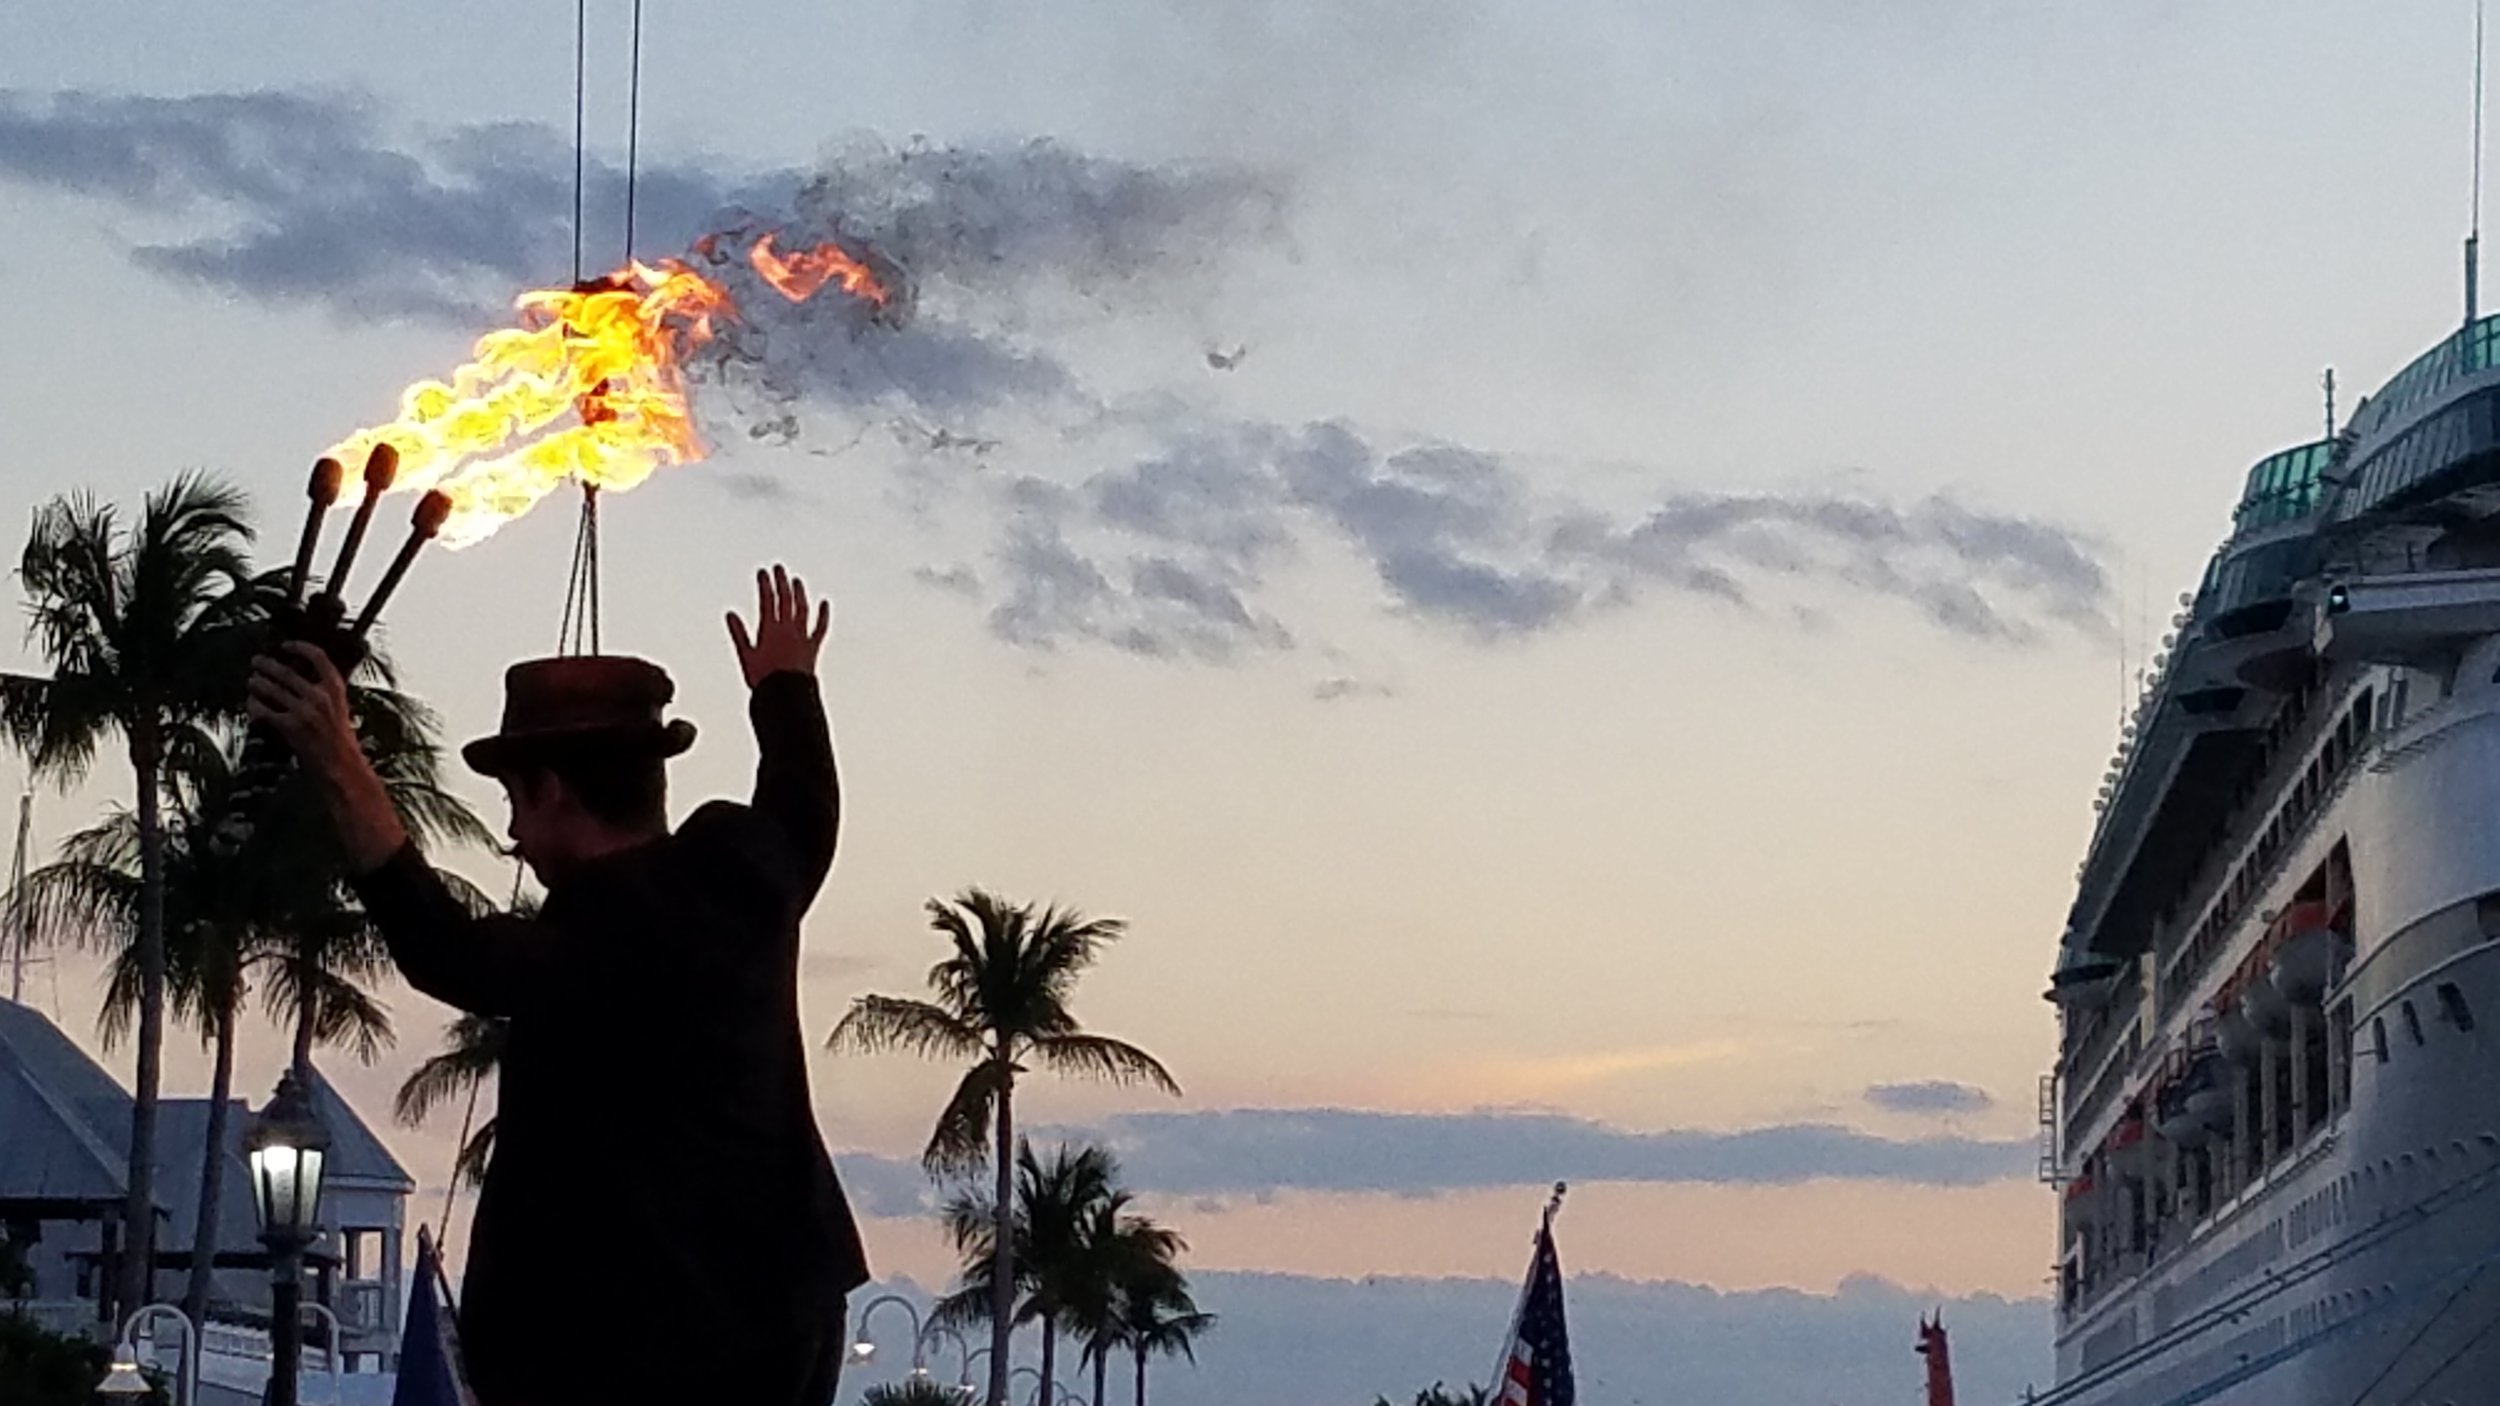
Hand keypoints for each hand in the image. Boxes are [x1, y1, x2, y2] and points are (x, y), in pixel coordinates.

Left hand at [246, 642, 358, 770]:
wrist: (342, 765)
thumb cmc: (339, 738)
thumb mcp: (338, 708)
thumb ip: (323, 691)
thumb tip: (297, 675)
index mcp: (336, 688)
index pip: (318, 656)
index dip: (299, 647)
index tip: (286, 645)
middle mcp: (321, 696)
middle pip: (287, 672)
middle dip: (267, 665)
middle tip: (256, 661)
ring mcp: (305, 711)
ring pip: (271, 689)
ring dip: (257, 683)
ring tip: (251, 681)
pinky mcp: (291, 726)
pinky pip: (264, 710)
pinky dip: (254, 705)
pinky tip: (251, 703)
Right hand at [728, 565, 829, 686]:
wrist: (787, 696)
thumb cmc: (764, 679)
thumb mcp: (746, 656)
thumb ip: (739, 634)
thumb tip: (730, 614)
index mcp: (770, 630)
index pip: (767, 601)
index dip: (765, 585)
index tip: (763, 572)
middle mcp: (788, 629)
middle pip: (785, 600)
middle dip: (782, 583)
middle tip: (779, 568)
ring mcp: (802, 637)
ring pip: (802, 609)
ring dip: (800, 594)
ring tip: (797, 581)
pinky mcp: (813, 647)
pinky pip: (820, 628)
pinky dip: (823, 615)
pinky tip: (825, 603)